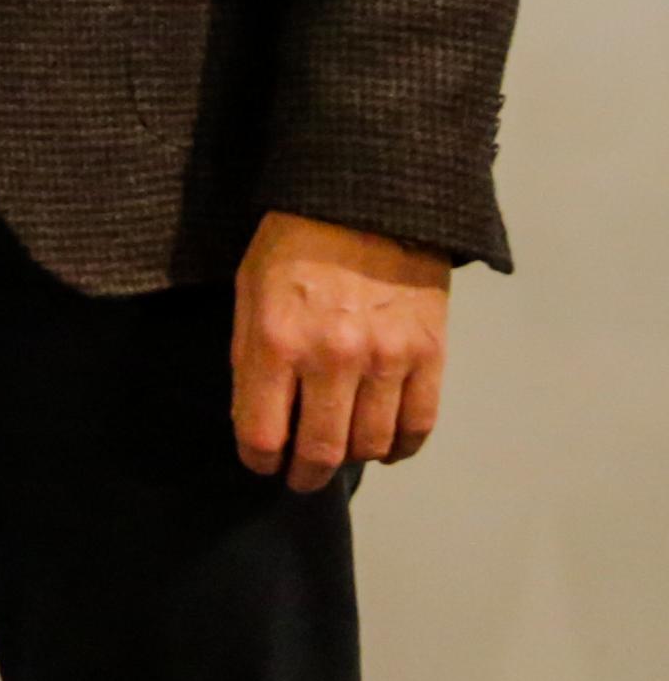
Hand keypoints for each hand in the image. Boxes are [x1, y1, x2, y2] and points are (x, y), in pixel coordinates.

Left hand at [230, 210, 450, 490]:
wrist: (366, 201)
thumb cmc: (294, 243)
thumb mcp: (248, 292)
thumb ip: (250, 357)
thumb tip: (257, 418)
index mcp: (276, 340)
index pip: (263, 432)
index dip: (259, 459)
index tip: (261, 463)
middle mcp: (332, 357)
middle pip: (321, 450)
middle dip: (304, 475)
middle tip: (300, 478)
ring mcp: (387, 359)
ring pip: (371, 443)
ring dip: (352, 458)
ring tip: (339, 452)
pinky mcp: (430, 355)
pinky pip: (419, 425)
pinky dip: (401, 447)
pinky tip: (385, 445)